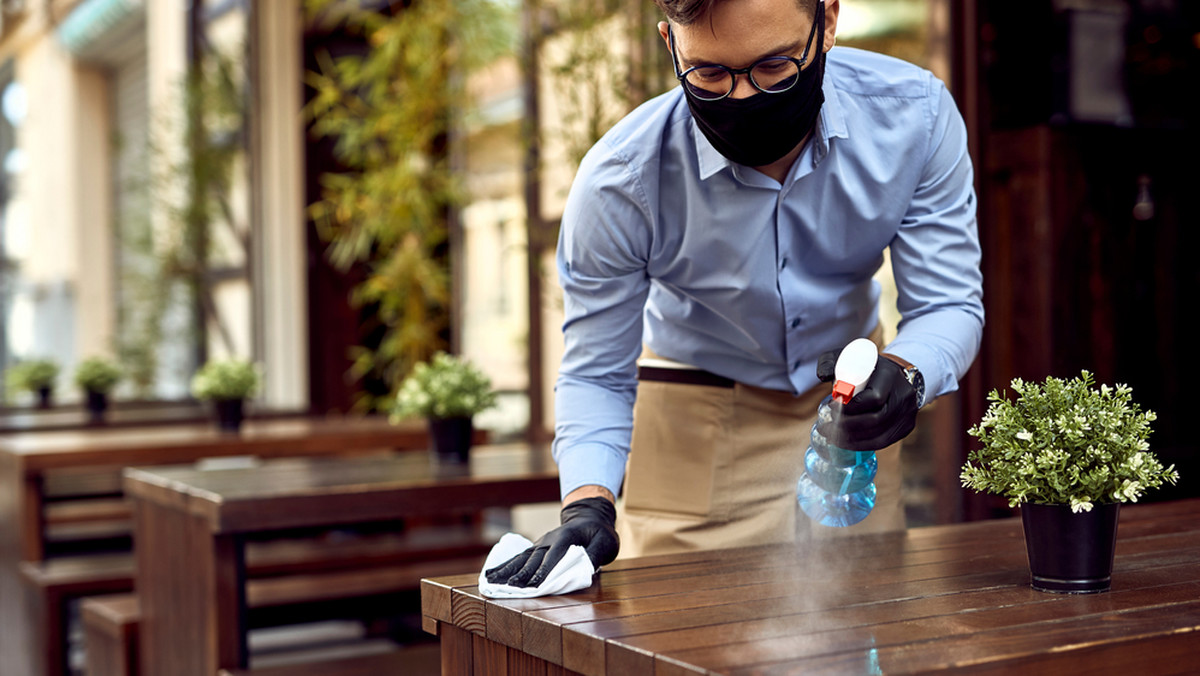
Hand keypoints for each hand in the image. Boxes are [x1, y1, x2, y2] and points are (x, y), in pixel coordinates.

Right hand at [484, 497, 618, 587]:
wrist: (590, 517)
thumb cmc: (599, 532)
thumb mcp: (605, 542)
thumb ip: (595, 554)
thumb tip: (584, 568)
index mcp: (566, 538)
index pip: (553, 557)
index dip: (543, 571)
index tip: (533, 585)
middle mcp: (549, 540)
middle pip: (533, 559)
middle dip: (521, 574)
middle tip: (509, 588)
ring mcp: (541, 543)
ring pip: (522, 558)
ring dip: (507, 570)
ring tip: (491, 580)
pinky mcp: (537, 548)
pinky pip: (519, 557)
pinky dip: (505, 566)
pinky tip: (492, 574)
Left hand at [816, 352, 918, 450]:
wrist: (893, 376)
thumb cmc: (865, 368)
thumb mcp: (848, 358)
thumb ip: (830, 362)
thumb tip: (822, 376)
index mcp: (891, 374)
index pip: (874, 397)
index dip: (850, 407)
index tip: (831, 407)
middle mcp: (904, 393)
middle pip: (876, 419)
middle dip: (847, 426)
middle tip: (826, 426)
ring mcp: (908, 412)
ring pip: (879, 435)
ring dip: (851, 440)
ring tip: (830, 436)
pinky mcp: (906, 426)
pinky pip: (884, 442)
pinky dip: (862, 445)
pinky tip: (846, 443)